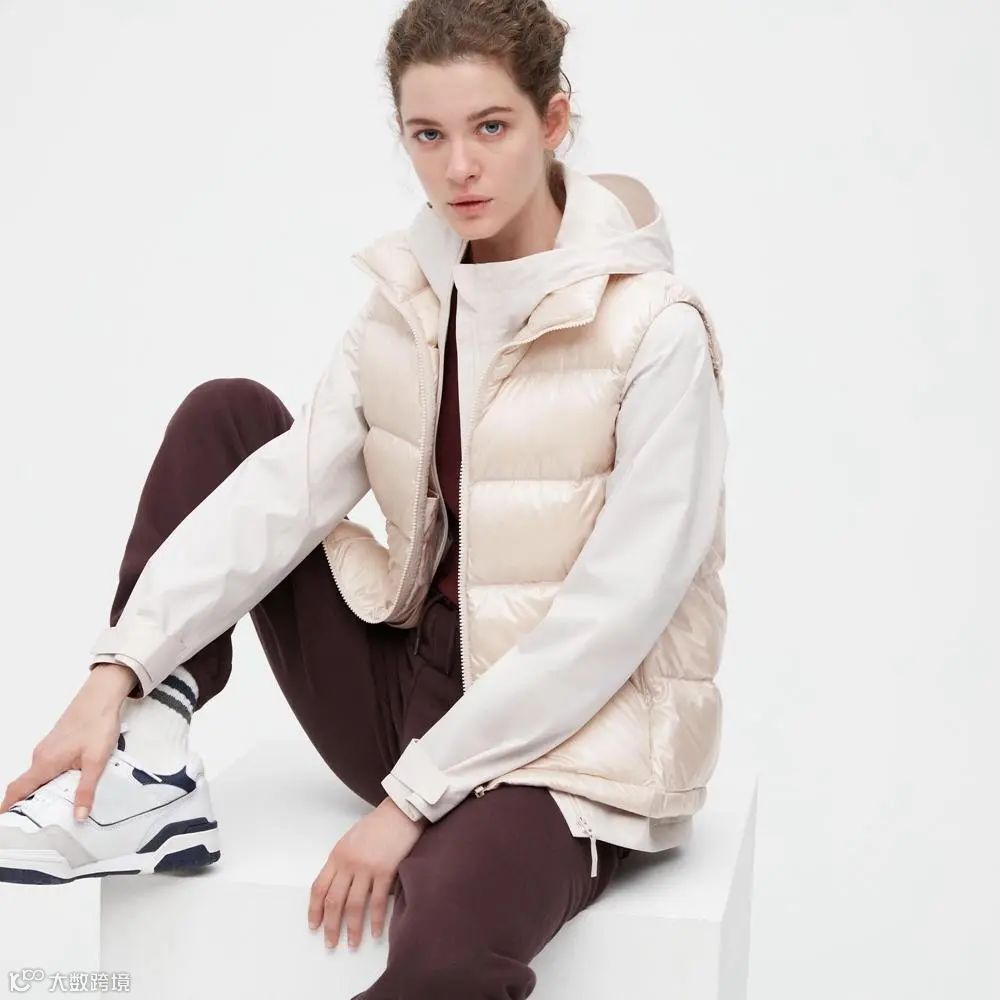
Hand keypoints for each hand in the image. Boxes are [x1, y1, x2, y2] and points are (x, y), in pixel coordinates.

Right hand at [0, 665, 132, 818]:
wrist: (102, 696)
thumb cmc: (97, 723)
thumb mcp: (96, 761)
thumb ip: (86, 790)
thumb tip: (79, 815)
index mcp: (45, 763)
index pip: (18, 791)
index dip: (9, 808)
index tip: (7, 823)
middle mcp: (41, 756)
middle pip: (27, 786)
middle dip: (31, 805)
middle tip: (42, 822)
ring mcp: (47, 749)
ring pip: (39, 776)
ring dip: (45, 791)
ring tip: (60, 807)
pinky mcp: (56, 744)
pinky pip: (48, 767)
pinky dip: (53, 778)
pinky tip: (70, 783)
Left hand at [308, 795, 426, 949]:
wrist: (401, 812)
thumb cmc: (378, 824)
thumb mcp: (351, 839)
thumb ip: (343, 861)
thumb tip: (339, 886)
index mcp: (337, 855)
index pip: (319, 888)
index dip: (314, 910)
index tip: (314, 926)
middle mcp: (348, 863)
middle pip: (333, 901)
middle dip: (330, 926)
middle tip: (330, 943)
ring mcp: (367, 868)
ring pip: (354, 906)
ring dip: (352, 928)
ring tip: (352, 944)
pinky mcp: (386, 871)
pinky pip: (378, 902)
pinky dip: (376, 920)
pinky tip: (375, 932)